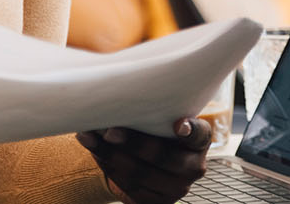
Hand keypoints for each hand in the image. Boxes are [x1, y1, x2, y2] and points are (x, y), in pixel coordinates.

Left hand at [76, 118, 210, 203]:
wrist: (150, 163)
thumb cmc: (155, 130)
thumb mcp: (162, 119)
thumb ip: (152, 111)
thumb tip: (118, 96)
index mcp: (201, 140)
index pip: (199, 134)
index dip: (190, 130)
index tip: (178, 124)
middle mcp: (194, 166)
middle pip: (163, 155)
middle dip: (133, 143)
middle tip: (109, 130)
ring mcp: (178, 188)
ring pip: (140, 174)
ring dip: (110, 154)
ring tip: (89, 136)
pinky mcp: (158, 203)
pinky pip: (129, 186)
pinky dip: (107, 167)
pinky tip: (95, 150)